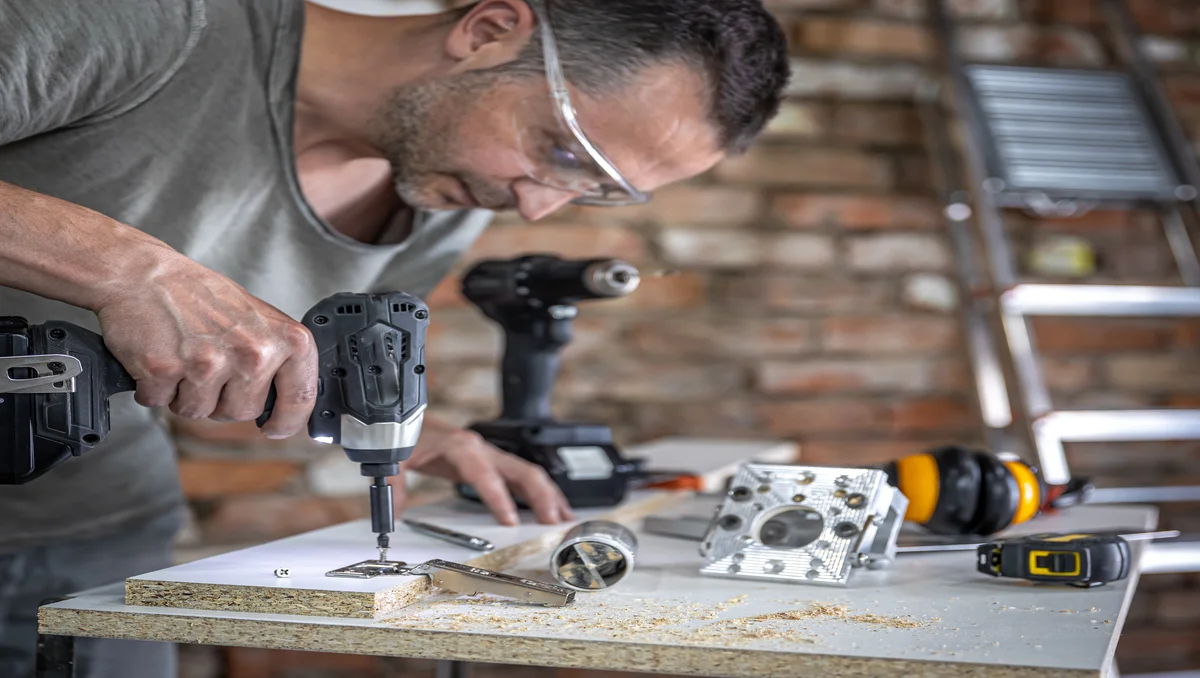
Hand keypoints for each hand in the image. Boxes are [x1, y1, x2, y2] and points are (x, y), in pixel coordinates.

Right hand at [94, 252, 317, 438]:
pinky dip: (154, 388)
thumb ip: (277, 358)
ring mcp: (208, 362)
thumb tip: (288, 405)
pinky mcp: (166, 370)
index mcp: (285, 339)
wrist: (144, 274)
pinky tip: (159, 356)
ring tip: (182, 356)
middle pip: (241, 413)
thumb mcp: (259, 319)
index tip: (277, 428)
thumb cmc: (200, 295)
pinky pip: (160, 403)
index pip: (300, 396)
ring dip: (185, 395)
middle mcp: (253, 352)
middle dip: (220, 400)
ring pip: (199, 413)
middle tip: (207, 365)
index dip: (288, 421)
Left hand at [398, 415, 575, 525]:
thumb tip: (393, 518)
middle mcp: (480, 448)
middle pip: (520, 469)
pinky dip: (537, 491)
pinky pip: (519, 474)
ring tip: (563, 518)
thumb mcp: (394, 458)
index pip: (485, 474)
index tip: (509, 522)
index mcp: (461, 447)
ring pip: (527, 471)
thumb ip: (394, 487)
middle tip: (553, 521)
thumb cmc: (405, 434)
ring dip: (547, 494)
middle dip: (541, 495)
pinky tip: (547, 507)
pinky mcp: (489, 460)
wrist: (405, 417)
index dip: (499, 498)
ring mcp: (488, 452)